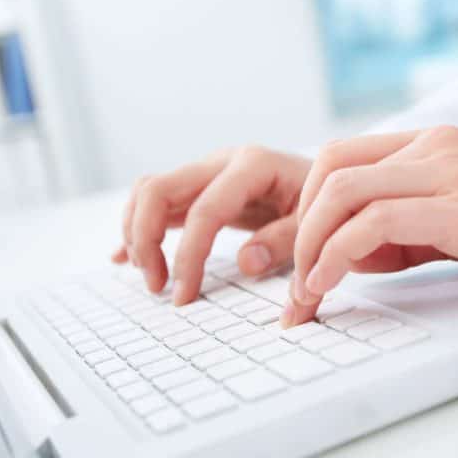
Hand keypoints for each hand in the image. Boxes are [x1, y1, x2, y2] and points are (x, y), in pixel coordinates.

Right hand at [111, 147, 311, 303]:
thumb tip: (246, 262)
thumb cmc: (326, 204)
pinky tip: (125, 259)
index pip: (204, 210)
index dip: (189, 256)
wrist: (332, 182)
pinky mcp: (201, 187)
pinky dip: (137, 228)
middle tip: (157, 286)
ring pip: (149, 192)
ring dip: (137, 233)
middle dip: (145, 239)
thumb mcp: (316, 224)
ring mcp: (207, 171)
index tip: (184, 295)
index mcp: (253, 165)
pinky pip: (157, 201)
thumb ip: (285, 241)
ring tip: (152, 278)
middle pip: (158, 189)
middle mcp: (222, 162)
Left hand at [283, 126, 457, 326]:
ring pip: (342, 190)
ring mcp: (449, 171)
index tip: (304, 261)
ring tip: (306, 293)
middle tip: (294, 282)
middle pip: (329, 169)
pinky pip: (374, 222)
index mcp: (435, 144)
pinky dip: (338, 254)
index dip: (310, 209)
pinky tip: (331, 284)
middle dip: (297, 227)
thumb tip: (357, 256)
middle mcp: (435, 146)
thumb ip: (414, 230)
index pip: (343, 160)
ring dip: (309, 246)